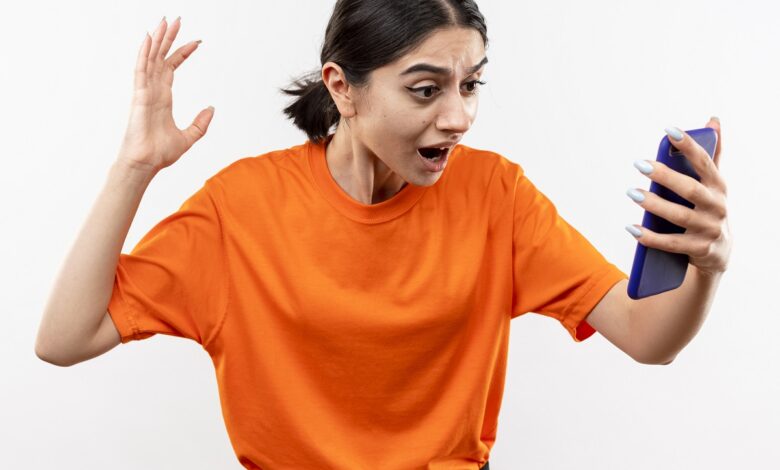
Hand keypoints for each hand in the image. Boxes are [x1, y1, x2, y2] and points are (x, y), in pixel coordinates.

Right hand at [117, 16, 214, 173]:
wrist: (146, 164)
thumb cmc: (160, 153)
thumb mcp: (189, 137)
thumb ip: (200, 123)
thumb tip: (212, 109)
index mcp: (163, 98)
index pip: (172, 68)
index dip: (182, 53)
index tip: (196, 42)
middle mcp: (153, 91)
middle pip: (161, 57)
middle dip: (169, 38)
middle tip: (176, 20)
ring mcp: (145, 91)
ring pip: (151, 58)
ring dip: (157, 40)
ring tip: (164, 21)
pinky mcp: (139, 96)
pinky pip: (141, 70)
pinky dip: (144, 53)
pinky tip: (149, 38)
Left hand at [626, 117, 731, 276]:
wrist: (719, 252)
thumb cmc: (708, 208)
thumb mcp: (713, 183)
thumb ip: (711, 154)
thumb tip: (713, 120)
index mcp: (718, 186)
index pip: (705, 162)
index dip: (689, 146)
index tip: (669, 131)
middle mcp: (717, 206)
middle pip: (689, 189)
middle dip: (665, 176)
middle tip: (639, 164)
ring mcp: (709, 229)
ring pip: (679, 216)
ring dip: (654, 204)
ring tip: (631, 193)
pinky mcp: (699, 249)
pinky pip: (671, 243)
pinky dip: (650, 237)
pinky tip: (632, 228)